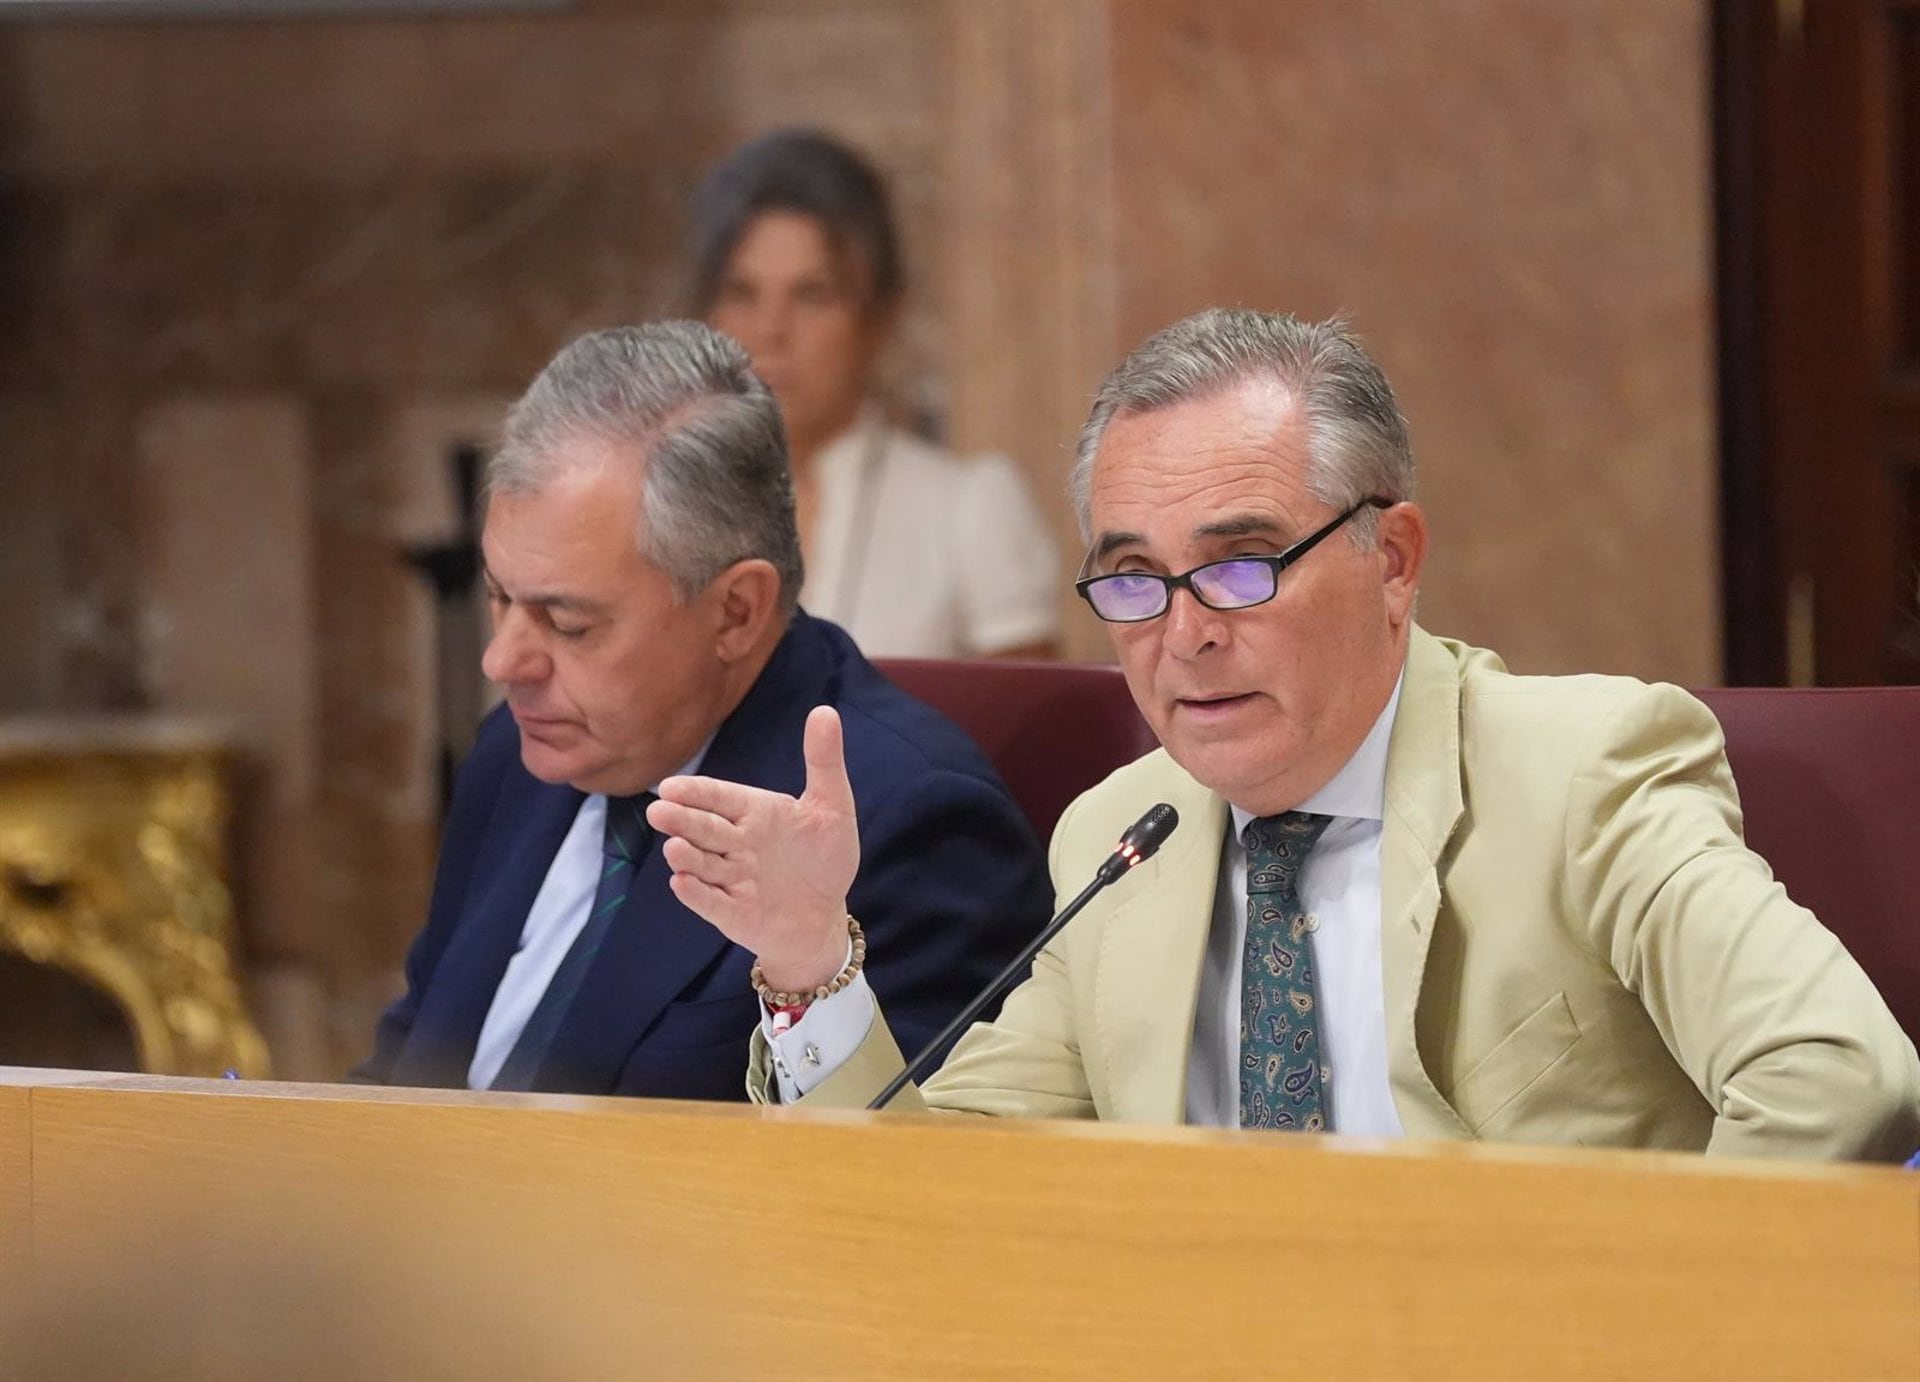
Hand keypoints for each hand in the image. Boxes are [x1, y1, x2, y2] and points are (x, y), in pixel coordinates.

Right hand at [646, 705, 858, 991]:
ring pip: (702, 864)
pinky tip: (682, 883)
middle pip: (704, 829)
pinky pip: (711, 902)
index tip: (671, 787)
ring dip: (686, 857)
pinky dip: (697, 894)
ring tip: (674, 847)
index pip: (718, 797)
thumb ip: (824, 761)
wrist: (824, 915)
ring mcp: (730, 880)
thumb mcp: (831, 806)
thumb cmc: (824, 857)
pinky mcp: (732, 913)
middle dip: (681, 820)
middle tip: (658, 811)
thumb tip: (825, 710)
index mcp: (752, 812)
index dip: (696, 793)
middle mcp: (735, 844)